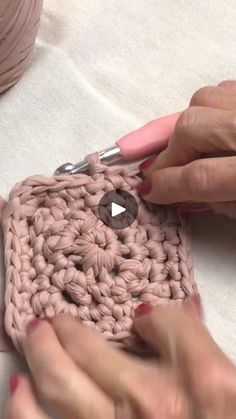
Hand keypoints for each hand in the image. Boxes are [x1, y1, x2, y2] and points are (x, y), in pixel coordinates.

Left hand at [5, 295, 235, 418]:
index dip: (148, 315)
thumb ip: (198, 341)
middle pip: (92, 349)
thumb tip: (179, 307)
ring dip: (40, 352)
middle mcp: (153, 404)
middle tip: (53, 319)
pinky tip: (18, 386)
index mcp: (202, 379)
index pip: (161, 320)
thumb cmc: (222, 418)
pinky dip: (23, 409)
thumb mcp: (228, 383)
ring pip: (61, 384)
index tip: (137, 319)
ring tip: (34, 333)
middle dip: (66, 328)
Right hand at [138, 80, 235, 217]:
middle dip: (171, 151)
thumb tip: (181, 193)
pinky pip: (223, 89)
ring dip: (189, 126)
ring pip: (203, 99)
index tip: (148, 190)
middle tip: (165, 170)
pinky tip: (216, 126)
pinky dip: (211, 108)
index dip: (166, 185)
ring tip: (192, 147)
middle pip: (190, 127)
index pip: (197, 177)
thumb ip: (220, 204)